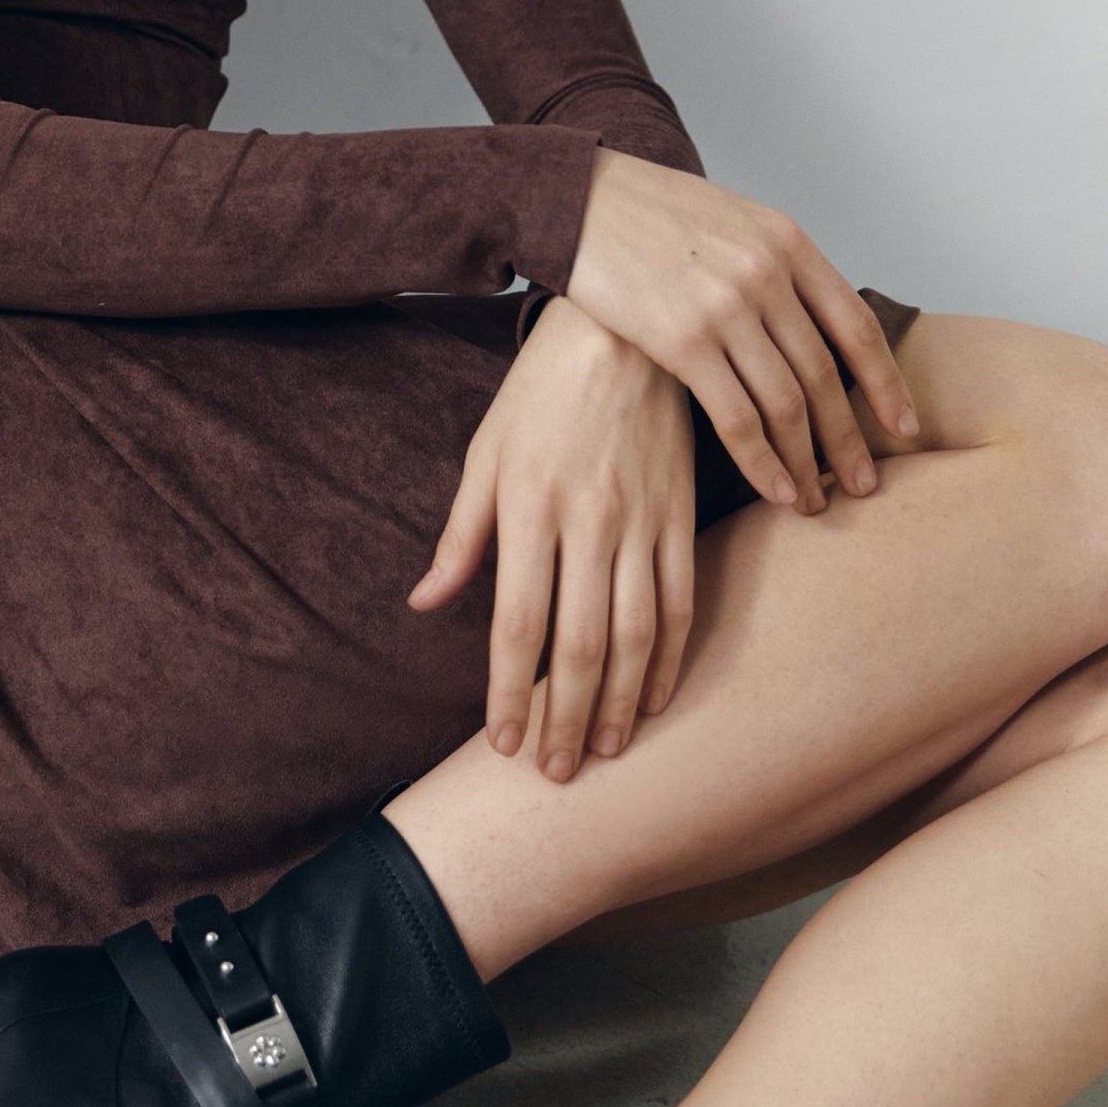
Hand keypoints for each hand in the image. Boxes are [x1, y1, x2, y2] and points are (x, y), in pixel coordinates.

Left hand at [409, 295, 697, 778]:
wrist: (625, 333)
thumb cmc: (540, 394)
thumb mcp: (484, 454)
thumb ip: (460, 535)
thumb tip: (425, 602)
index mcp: (529, 508)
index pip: (517, 622)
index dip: (508, 691)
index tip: (504, 744)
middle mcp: (589, 522)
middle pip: (578, 643)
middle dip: (565, 717)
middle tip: (557, 773)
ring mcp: (642, 521)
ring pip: (635, 634)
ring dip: (620, 703)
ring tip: (605, 753)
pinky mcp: (681, 514)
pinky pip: (682, 601)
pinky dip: (670, 659)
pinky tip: (655, 699)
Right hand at [563, 150, 919, 514]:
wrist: (575, 198)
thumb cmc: (647, 213)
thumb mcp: (731, 220)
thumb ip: (774, 267)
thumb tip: (807, 325)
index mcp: (788, 243)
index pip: (856, 325)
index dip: (886, 383)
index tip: (904, 428)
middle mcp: (767, 274)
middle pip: (826, 374)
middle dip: (849, 438)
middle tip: (863, 485)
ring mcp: (726, 308)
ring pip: (787, 403)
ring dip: (806, 460)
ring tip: (815, 501)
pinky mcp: (681, 340)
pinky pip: (737, 417)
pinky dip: (762, 462)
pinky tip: (774, 489)